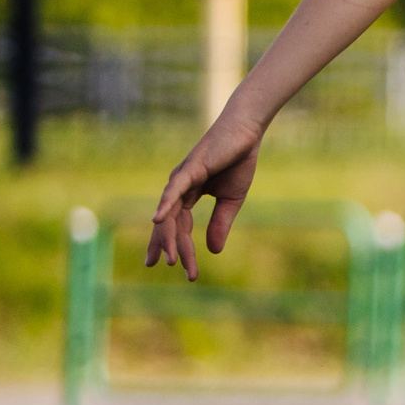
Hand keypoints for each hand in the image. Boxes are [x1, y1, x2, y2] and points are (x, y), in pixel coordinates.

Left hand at [145, 115, 264, 279]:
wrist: (246, 133)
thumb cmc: (238, 161)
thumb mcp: (232, 201)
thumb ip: (220, 224)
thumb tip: (213, 252)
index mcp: (188, 195)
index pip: (181, 227)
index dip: (182, 248)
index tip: (186, 271)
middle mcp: (178, 189)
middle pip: (170, 224)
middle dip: (169, 247)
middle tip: (170, 267)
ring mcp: (181, 179)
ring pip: (171, 214)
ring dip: (168, 237)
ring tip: (169, 258)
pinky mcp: (189, 169)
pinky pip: (174, 191)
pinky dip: (164, 205)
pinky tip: (158, 220)